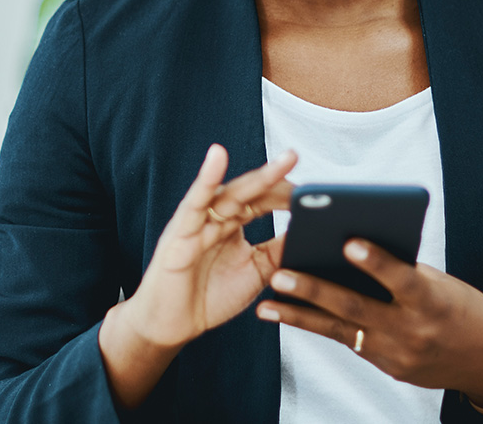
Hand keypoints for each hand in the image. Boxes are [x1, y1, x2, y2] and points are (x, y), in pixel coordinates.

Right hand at [126, 143, 295, 347]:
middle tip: (295, 156)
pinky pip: (194, 202)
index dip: (285, 194)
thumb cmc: (209, 296)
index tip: (312, 191)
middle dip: (275, 176)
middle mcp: (216, 215)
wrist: (170, 326)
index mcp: (233, 222)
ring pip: (230, 193)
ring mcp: (199, 221)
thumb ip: (279, 250)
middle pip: (250, 191)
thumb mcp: (256, 272)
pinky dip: (205, 179)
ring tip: (281, 159)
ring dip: (256, 177)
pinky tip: (217, 156)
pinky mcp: (180, 232)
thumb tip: (311, 231)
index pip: (263, 200)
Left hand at [257, 239, 482, 407]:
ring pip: (341, 331)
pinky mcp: (386, 367)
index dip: (376, 261)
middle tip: (281, 273)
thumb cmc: (462, 306)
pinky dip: (316, 326)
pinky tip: (286, 315)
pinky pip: (347, 342)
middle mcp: (411, 331)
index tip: (348, 241)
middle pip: (357, 308)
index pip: (401, 279)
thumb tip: (355, 248)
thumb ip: (402, 269)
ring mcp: (396, 354)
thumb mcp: (441, 283)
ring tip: (268, 303)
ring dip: (300, 315)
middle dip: (315, 290)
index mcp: (431, 302)